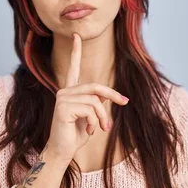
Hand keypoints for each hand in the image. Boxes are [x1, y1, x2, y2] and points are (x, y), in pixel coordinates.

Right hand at [44, 33, 128, 162]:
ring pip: (95, 101)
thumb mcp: (92, 117)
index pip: (73, 68)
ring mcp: (62, 98)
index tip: (76, 35)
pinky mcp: (63, 107)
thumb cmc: (76, 135)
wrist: (63, 152)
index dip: (75, 51)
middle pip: (95, 87)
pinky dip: (96, 122)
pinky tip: (89, 131)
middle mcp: (64, 92)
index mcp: (70, 91)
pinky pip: (91, 109)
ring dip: (103, 117)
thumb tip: (110, 95)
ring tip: (101, 129)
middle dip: (113, 95)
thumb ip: (98, 103)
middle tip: (125, 103)